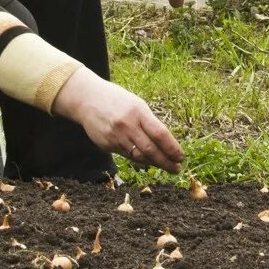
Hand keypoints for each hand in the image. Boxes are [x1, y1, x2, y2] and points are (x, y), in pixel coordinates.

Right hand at [51, 67, 184, 171]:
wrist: (86, 99)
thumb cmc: (117, 100)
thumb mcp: (136, 104)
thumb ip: (149, 122)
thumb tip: (166, 143)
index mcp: (138, 111)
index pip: (160, 134)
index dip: (172, 148)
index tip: (181, 156)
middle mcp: (127, 125)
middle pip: (150, 149)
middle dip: (166, 161)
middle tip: (177, 168)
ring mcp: (115, 136)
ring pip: (139, 156)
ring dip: (154, 163)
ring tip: (166, 166)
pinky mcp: (106, 144)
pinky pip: (127, 155)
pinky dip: (139, 159)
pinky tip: (148, 161)